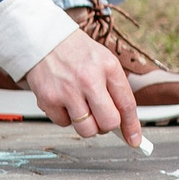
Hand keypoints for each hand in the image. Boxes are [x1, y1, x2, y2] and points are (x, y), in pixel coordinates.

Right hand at [22, 23, 143, 146]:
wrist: (44, 39)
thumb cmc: (76, 52)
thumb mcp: (103, 61)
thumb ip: (115, 89)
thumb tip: (125, 123)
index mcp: (108, 67)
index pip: (127, 104)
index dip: (132, 126)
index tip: (135, 139)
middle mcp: (89, 79)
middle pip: (108, 123)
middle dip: (107, 127)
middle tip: (102, 119)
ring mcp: (68, 90)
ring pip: (86, 130)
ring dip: (87, 125)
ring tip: (82, 107)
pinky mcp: (49, 99)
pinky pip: (64, 124)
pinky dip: (66, 118)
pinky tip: (64, 100)